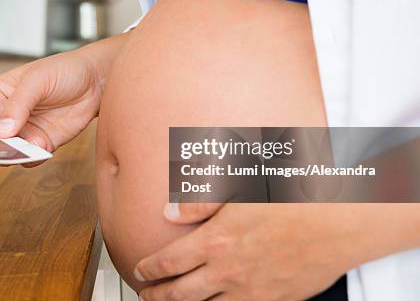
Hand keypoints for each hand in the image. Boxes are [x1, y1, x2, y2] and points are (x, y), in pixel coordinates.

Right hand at [0, 34, 127, 165]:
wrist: (96, 81)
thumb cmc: (64, 70)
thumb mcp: (38, 80)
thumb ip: (19, 103)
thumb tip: (2, 130)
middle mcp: (7, 115)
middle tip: (4, 147)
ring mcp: (25, 131)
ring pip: (8, 152)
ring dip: (14, 154)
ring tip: (27, 147)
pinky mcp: (43, 142)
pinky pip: (30, 157)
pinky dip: (33, 158)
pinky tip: (43, 147)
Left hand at [134, 203, 394, 300]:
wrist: (338, 222)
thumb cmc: (290, 198)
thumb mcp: (239, 188)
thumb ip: (199, 203)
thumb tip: (168, 212)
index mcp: (216, 241)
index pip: (169, 262)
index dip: (149, 270)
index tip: (140, 271)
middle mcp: (228, 271)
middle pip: (180, 293)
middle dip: (157, 296)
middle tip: (145, 295)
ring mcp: (251, 290)